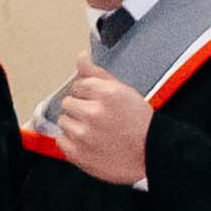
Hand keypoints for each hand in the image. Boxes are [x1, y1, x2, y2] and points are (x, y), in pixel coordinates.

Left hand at [34, 62, 153, 187]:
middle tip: (97, 117)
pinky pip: (60, 140)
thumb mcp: (123, 92)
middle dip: (80, 108)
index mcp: (107, 94)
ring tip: (94, 131)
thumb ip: (98, 74)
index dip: (89, 94)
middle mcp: (93, 113)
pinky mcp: (77, 154)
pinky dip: (71, 141)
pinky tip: (88, 142)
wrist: (150, 154)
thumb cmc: (139, 124)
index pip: (79, 85)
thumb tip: (81, 56)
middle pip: (68, 102)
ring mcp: (83, 135)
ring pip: (63, 121)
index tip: (98, 102)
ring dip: (74, 125)